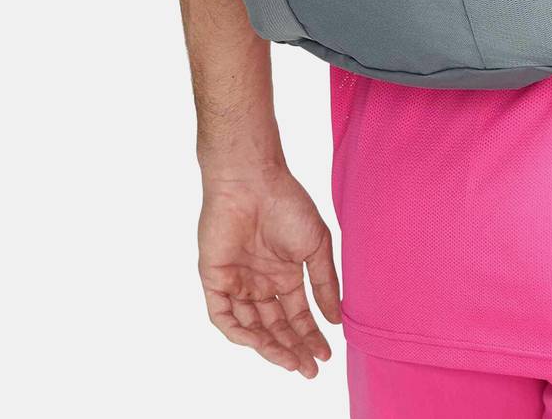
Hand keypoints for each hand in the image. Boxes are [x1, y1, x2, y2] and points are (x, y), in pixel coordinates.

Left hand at [198, 164, 341, 378]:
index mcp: (285, 273)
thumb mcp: (316, 245)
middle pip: (276, 326)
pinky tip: (261, 343)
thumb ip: (324, 283)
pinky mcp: (215, 280)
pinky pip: (224, 316)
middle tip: (310, 369)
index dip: (310, 336)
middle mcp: (261, 282)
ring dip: (271, 347)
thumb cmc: (288, 205)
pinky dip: (240, 333)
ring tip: (291, 361)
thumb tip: (337, 318)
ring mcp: (237, 282)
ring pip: (252, 327)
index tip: (326, 354)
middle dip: (294, 348)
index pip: (297, 314)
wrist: (253, 181)